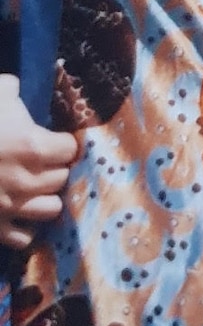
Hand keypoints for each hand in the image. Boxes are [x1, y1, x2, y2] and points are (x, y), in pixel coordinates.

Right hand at [0, 74, 77, 249]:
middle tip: (42, 163)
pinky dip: (23, 226)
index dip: (62, 144)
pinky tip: (15, 213)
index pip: (70, 150)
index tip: (53, 141)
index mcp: (32, 146)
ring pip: (52, 209)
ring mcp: (10, 208)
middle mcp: (27, 180)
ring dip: (44, 198)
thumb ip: (9, 90)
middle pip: (62, 178)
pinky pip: (24, 237)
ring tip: (33, 189)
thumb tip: (13, 88)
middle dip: (54, 169)